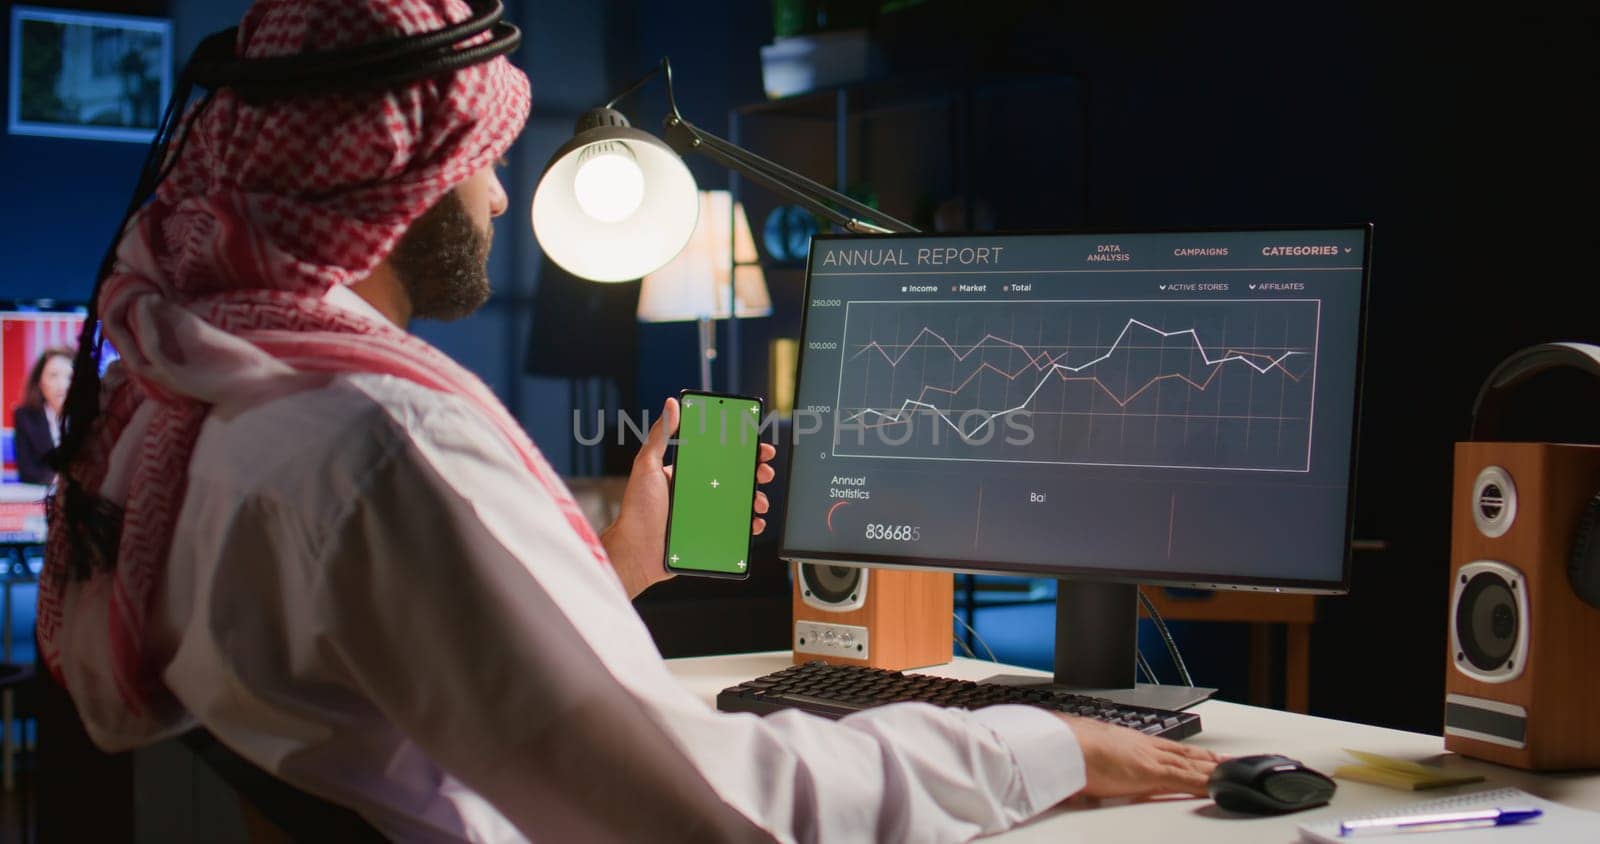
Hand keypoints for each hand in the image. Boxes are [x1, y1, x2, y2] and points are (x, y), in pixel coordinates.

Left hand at [601, 397, 777, 598]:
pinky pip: (736, 529)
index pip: (720, 456)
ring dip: (757, 499)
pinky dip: (750, 526)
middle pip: (736, 478)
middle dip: (756, 473)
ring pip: (740, 503)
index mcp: (688, 473)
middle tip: (764, 472)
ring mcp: (707, 514)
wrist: (635, 552)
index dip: (741, 450)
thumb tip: (672, 404)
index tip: (757, 446)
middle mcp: (699, 492)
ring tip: (759, 502)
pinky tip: (754, 523)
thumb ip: (660, 435)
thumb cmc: (637, 510)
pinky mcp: (710, 535)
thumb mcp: (647, 466)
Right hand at [1064, 716, 1222, 799]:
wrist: (1060, 744)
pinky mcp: (1152, 774)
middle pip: (1185, 754)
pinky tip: (1221, 787)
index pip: (1168, 748)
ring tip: (1235, 771)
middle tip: (1231, 761)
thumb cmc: (1065, 750)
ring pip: (1192, 765)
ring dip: (1215, 768)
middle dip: (1209, 759)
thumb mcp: (1085, 758)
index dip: (1188, 753)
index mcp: (1130, 742)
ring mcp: (1150, 760)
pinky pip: (1187, 780)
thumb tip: (1087, 786)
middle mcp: (1144, 747)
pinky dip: (1206, 783)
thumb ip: (1095, 770)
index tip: (1204, 755)